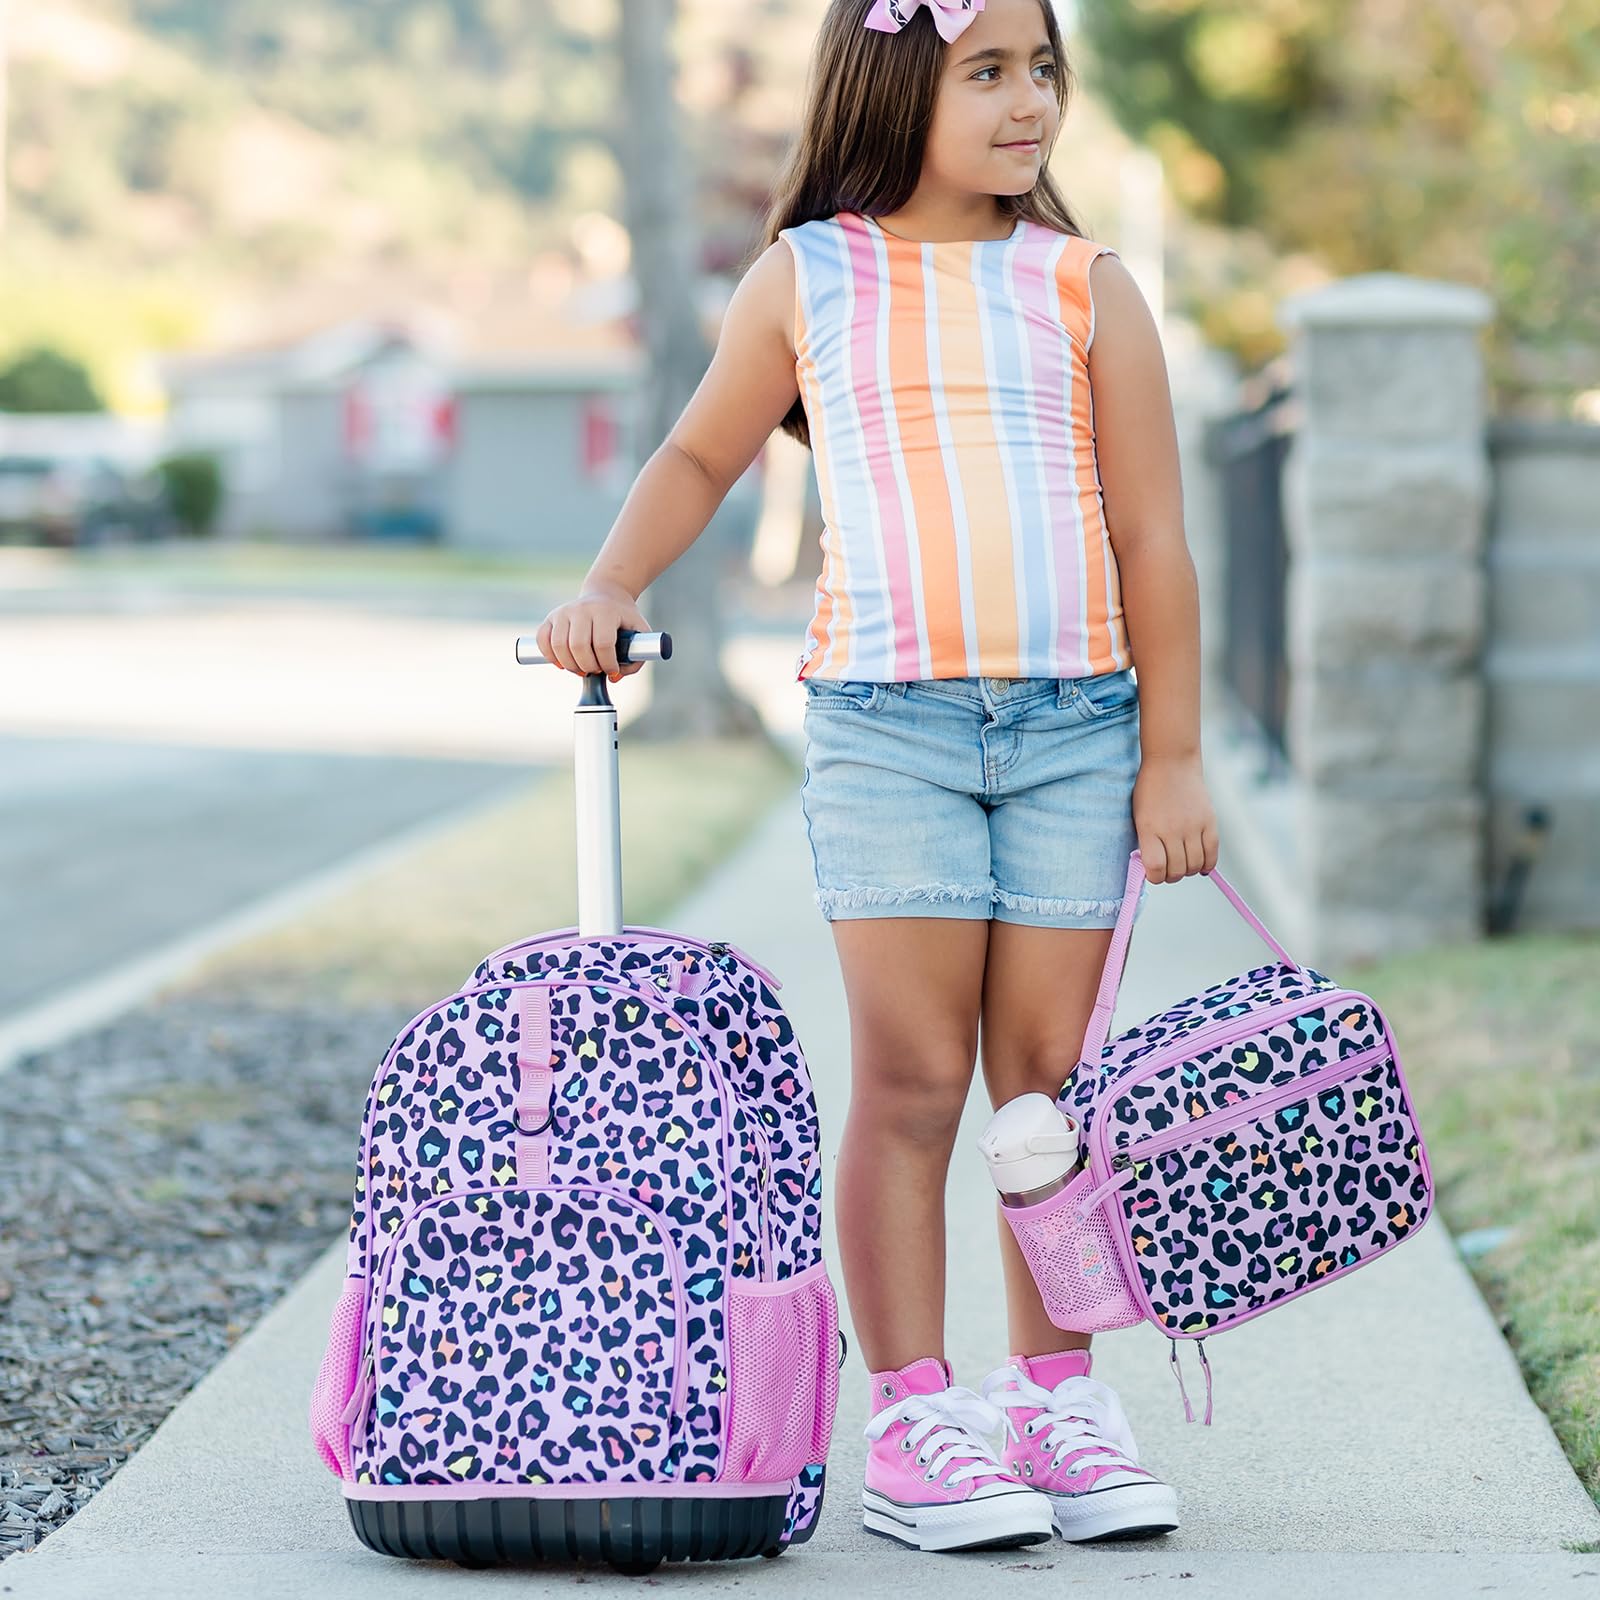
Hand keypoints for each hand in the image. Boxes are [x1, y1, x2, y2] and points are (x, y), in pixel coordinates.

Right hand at [535, 582, 651, 681]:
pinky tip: (563, 663)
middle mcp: (582, 609)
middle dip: (588, 666)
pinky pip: (543, 640)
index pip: (603, 644)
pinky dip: (550, 656)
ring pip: (559, 646)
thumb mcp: (639, 631)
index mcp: (606, 611)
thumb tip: (614, 677)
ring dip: (570, 665)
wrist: (606, 594)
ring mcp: (564, 612)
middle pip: (578, 646)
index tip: (612, 671)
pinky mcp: (551, 617)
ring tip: (582, 668)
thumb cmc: (623, 617)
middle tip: (596, 670)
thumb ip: (635, 657)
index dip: (608, 664)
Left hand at [1132, 753, 1218, 882]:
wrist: (1171, 762)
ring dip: (1189, 870)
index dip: (1155, 877)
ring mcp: (1193, 826)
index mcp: (1149, 829)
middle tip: (1169, 869)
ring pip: (1195, 865)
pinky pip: (1212, 854)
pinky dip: (1207, 864)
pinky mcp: (1210, 822)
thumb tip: (1155, 870)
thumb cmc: (1150, 790)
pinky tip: (1202, 865)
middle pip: (1177, 870)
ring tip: (1184, 864)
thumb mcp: (1139, 816)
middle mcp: (1172, 830)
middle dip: (1171, 876)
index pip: (1155, 867)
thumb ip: (1147, 842)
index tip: (1154, 873)